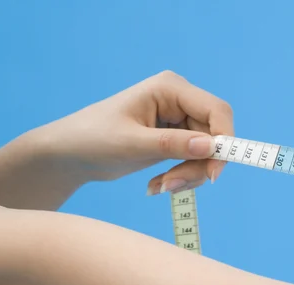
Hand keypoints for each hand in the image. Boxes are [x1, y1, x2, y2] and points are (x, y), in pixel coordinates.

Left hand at [33, 70, 233, 194]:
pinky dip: (181, 177)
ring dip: (188, 175)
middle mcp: (179, 100)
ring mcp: (178, 120)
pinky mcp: (174, 139)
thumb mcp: (132, 144)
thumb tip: (211, 147)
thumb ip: (172, 145)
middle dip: (198, 166)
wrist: (70, 154)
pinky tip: (157, 184)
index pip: (217, 110)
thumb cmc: (92, 139)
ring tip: (160, 187)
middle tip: (173, 186)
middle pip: (214, 136)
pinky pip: (194, 161)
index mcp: (170, 88)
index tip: (213, 174)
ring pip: (206, 153)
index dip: (224, 141)